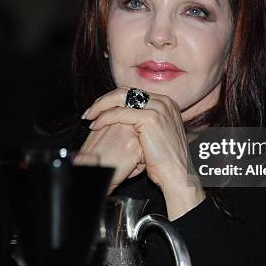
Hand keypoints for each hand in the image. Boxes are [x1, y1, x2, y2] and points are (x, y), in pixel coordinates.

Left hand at [83, 87, 204, 218]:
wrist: (176, 174)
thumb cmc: (163, 160)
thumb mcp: (155, 134)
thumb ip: (143, 120)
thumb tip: (123, 115)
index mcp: (165, 102)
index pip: (132, 92)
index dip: (112, 99)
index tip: (98, 109)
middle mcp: (163, 101)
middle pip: (125, 91)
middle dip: (104, 100)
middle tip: (90, 111)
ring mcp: (158, 108)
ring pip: (120, 98)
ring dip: (100, 107)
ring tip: (89, 117)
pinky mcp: (150, 118)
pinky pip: (119, 113)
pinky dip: (104, 118)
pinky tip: (95, 125)